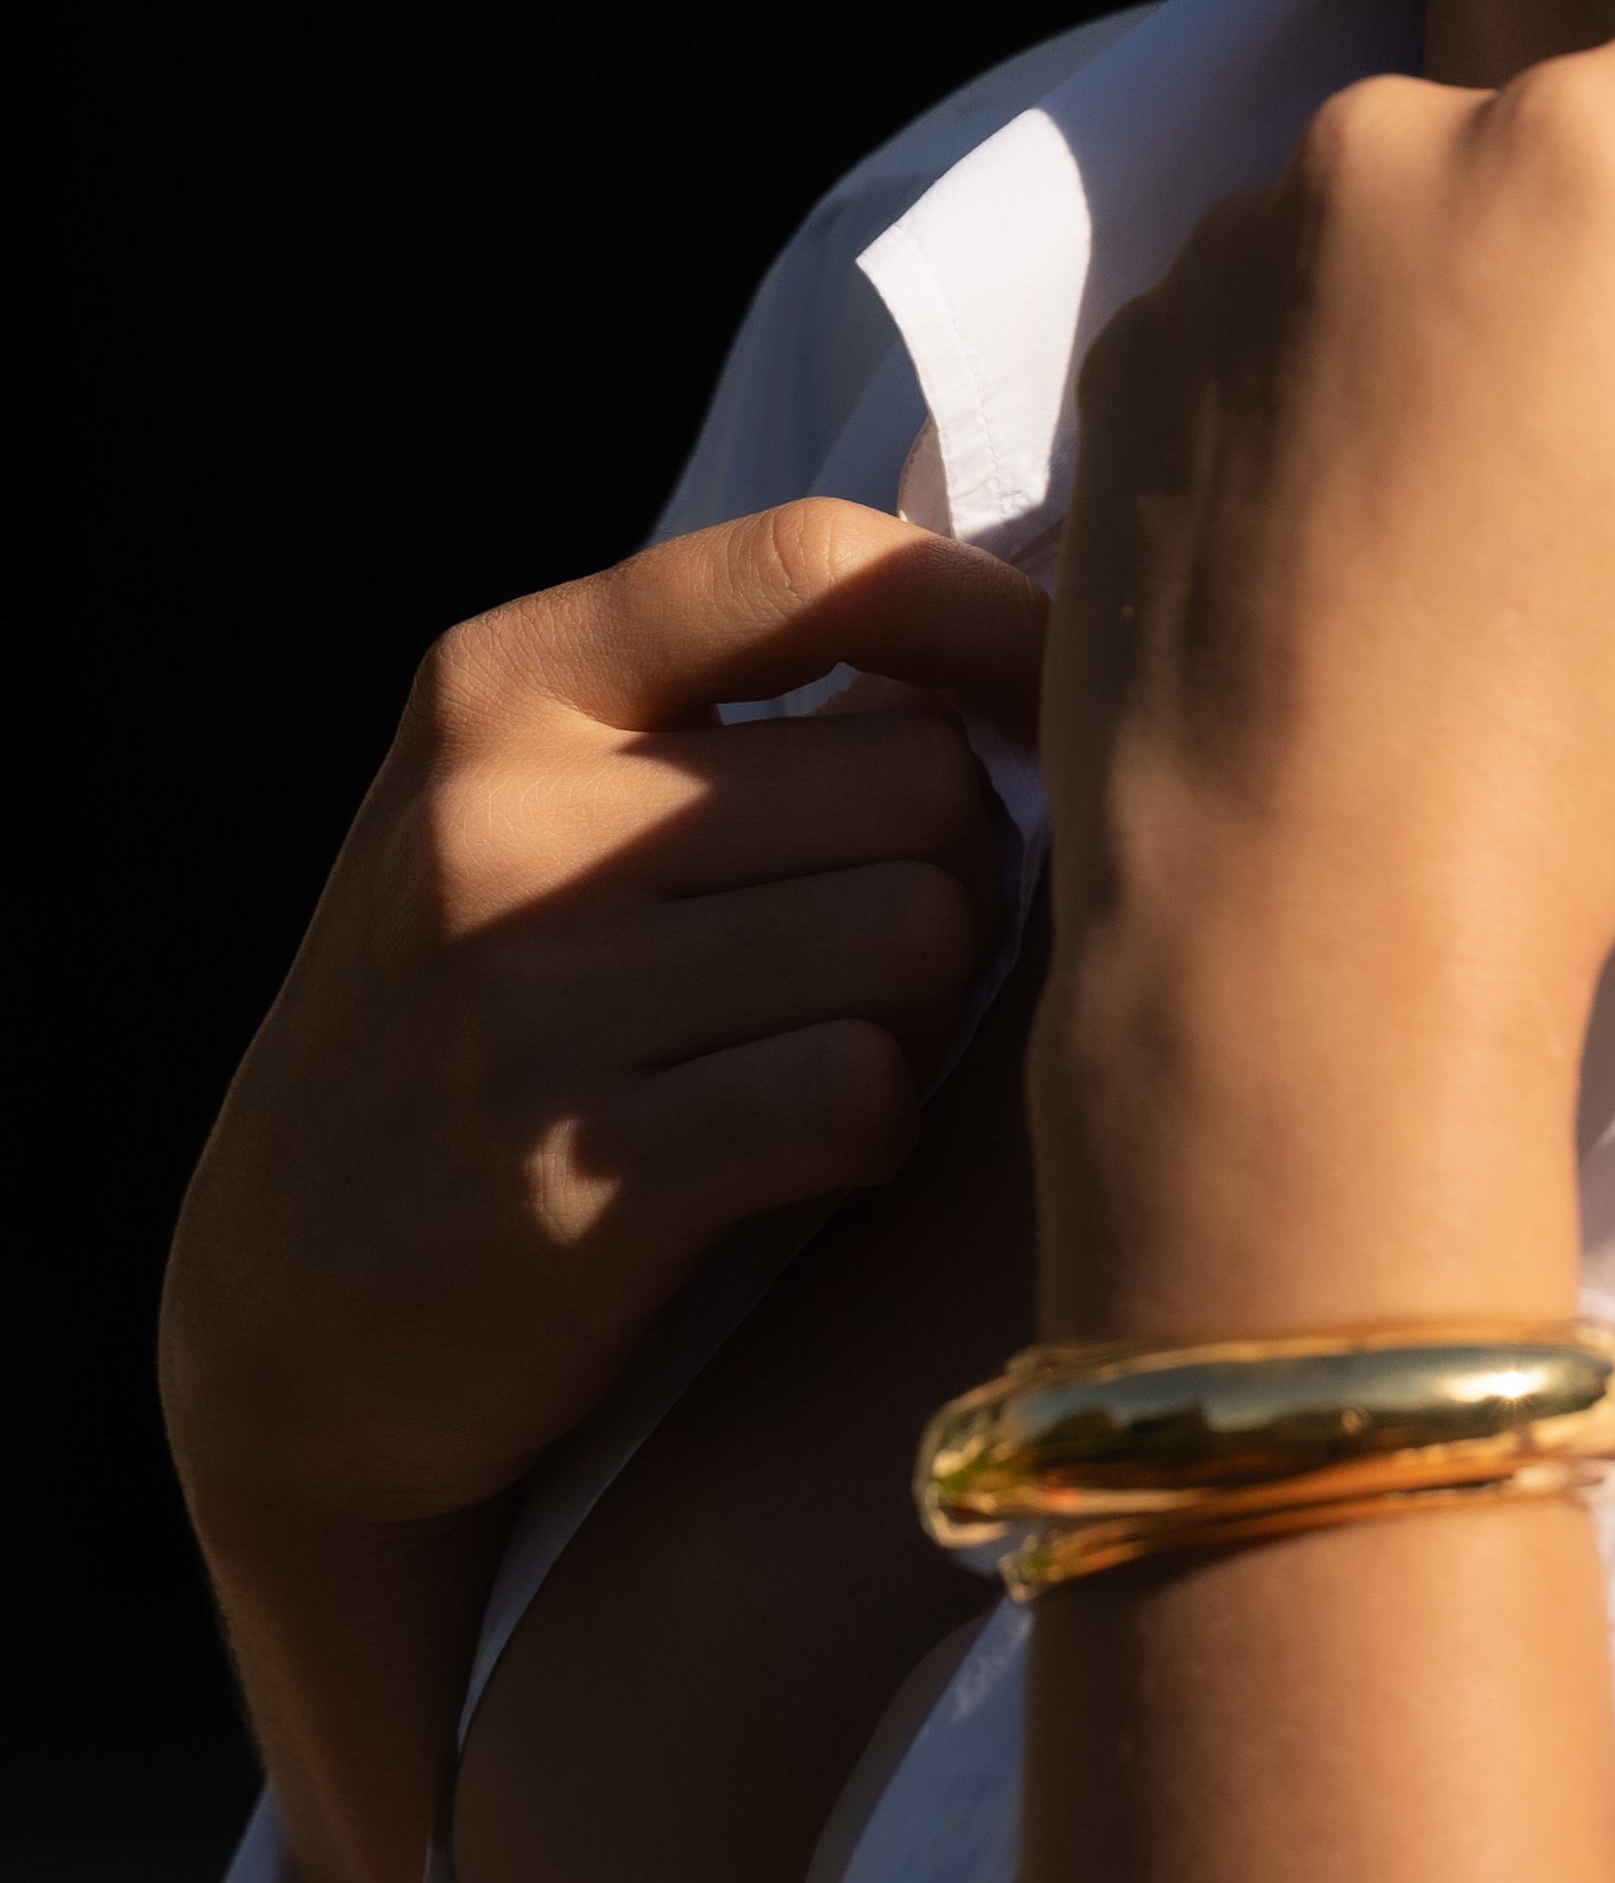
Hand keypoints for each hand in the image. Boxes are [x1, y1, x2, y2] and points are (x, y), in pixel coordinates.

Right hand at [164, 502, 1053, 1550]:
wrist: (289, 1320)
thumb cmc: (489, 1026)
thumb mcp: (534, 816)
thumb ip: (734, 713)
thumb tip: (1048, 628)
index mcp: (500, 685)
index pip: (813, 562)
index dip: (988, 617)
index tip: (1057, 691)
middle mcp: (496, 819)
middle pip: (919, 776)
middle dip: (954, 870)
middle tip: (879, 952)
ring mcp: (526, 1000)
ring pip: (918, 934)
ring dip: (924, 1011)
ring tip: (828, 1047)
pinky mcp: (576, 1178)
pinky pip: (861, 1091)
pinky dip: (875, 1130)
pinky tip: (803, 1153)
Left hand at [1033, 0, 1614, 1325]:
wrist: (1289, 932)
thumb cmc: (1592, 744)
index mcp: (1583, 159)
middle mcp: (1383, 150)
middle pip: (1586, 131)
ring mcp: (1230, 254)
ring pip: (1429, 218)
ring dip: (1495, 309)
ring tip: (1520, 522)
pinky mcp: (1131, 365)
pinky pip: (1292, 312)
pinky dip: (1356, 383)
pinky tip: (1390, 550)